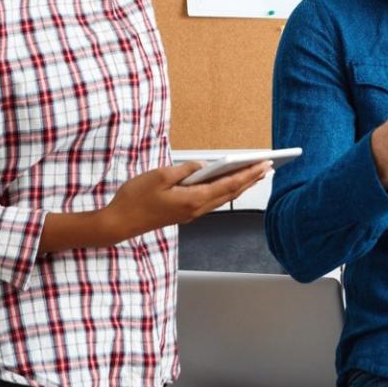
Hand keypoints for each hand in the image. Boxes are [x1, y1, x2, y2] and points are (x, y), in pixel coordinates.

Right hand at [101, 160, 271, 241]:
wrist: (119, 223)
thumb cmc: (135, 198)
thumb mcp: (159, 176)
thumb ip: (184, 170)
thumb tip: (202, 165)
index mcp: (193, 199)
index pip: (229, 185)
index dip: (249, 173)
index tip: (263, 163)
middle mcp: (196, 209)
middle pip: (231, 193)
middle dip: (251, 179)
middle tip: (268, 167)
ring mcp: (191, 214)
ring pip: (223, 199)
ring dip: (241, 186)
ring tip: (255, 174)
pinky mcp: (184, 214)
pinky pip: (212, 201)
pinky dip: (226, 191)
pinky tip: (230, 184)